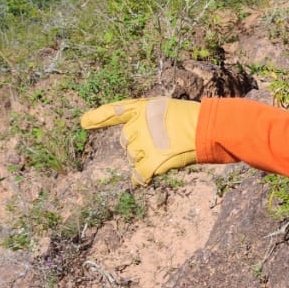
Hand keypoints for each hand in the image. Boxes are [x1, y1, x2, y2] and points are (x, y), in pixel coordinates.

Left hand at [80, 97, 200, 184]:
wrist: (204, 128)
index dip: (98, 117)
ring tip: (165, 151)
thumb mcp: (163, 108)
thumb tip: (132, 136)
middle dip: (137, 144)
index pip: (113, 112)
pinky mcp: (150, 163)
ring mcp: (142, 146)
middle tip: (159, 142)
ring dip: (144, 158)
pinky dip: (141, 179)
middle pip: (125, 141)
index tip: (84, 122)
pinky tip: (146, 179)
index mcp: (139, 109)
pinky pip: (138, 176)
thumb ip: (145, 119)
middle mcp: (136, 127)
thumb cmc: (188, 118)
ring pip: (133, 158)